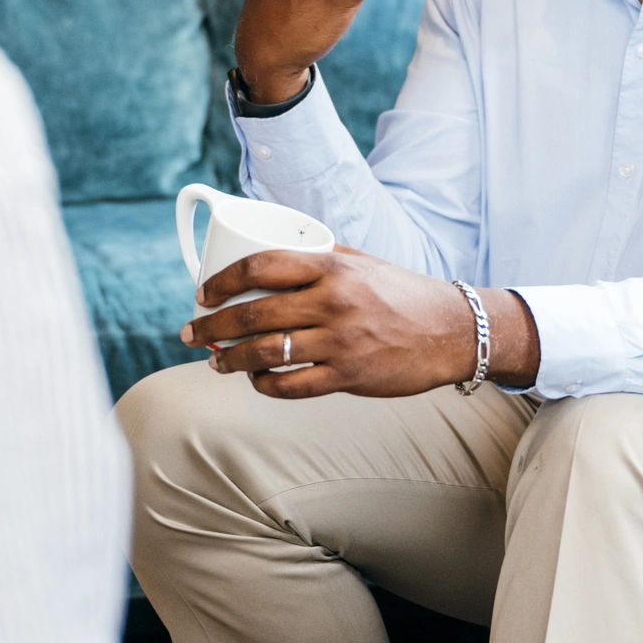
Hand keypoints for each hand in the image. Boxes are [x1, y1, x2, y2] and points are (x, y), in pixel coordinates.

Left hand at [178, 246, 538, 399]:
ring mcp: (340, 342)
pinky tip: (256, 381)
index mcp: (331, 266)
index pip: (260, 266)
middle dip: (212, 327)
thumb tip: (270, 256)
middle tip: (190, 333)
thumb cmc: (402, 292)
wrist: (451, 331)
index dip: (222, 281)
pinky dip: (265, 385)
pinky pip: (292, 386)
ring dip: (230, 360)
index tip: (202, 293)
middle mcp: (332, 301)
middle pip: (253, 314)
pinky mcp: (348, 376)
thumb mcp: (361, 262)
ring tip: (215, 362)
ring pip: (265, 354)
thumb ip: (319, 258)